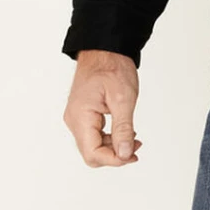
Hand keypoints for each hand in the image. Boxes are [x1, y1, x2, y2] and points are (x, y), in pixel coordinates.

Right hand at [64, 50, 142, 167]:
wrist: (104, 50)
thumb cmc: (111, 67)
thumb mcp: (123, 99)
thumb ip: (123, 129)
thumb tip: (124, 154)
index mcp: (80, 117)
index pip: (93, 154)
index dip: (114, 160)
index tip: (132, 155)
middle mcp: (74, 120)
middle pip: (91, 154)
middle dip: (114, 155)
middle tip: (135, 149)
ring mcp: (77, 118)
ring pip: (93, 147)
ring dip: (113, 148)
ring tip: (133, 139)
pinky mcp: (83, 115)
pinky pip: (94, 136)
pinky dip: (110, 139)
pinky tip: (124, 133)